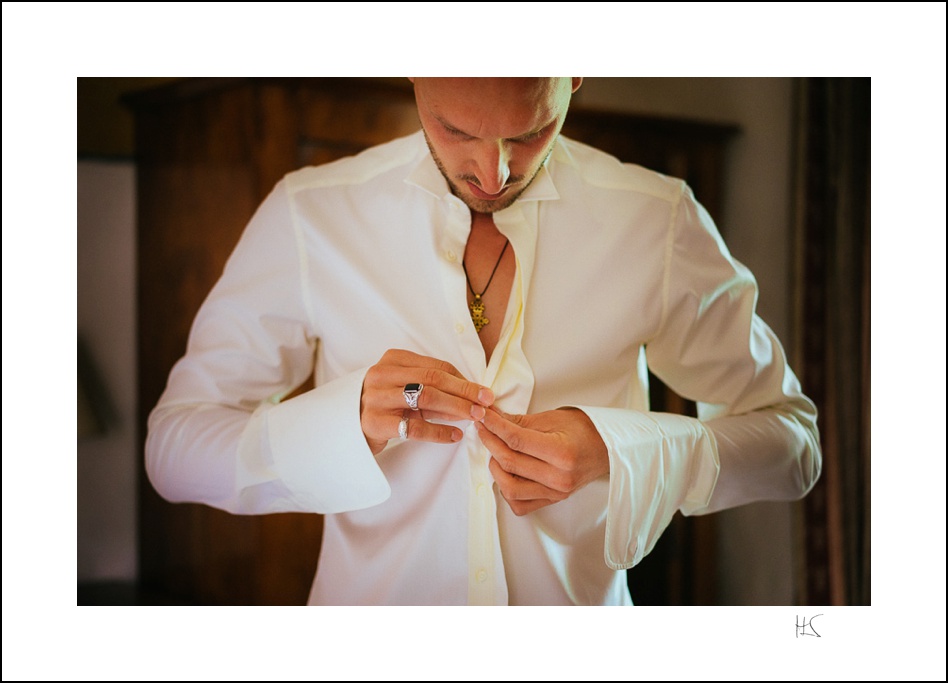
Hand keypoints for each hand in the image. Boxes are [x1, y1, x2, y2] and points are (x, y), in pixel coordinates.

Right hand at [361, 349, 493, 454]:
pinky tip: (454, 436)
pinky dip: (438, 431)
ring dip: (456, 408)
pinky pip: (413, 426)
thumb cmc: (384, 407)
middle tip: (486, 403)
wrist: (347, 429)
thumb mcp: (405, 390)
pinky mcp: (374, 422)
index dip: (464, 379)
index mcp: (393, 360)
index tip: (484, 392)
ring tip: (475, 417)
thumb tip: (472, 395)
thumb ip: (432, 388)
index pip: (437, 366)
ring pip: (425, 398)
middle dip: (465, 392)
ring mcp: (376, 398)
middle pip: (433, 379)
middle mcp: (382, 375)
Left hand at [477, 407, 609, 515]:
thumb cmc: (583, 430)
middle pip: (510, 463)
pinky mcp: (552, 500)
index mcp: (562, 453)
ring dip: (496, 468)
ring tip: (496, 451)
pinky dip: (507, 491)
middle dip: (491, 442)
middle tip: (485, 429)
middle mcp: (559, 477)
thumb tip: (492, 418)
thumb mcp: (552, 419)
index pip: (516, 440)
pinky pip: (520, 504)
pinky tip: (507, 473)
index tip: (483, 417)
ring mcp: (556, 493)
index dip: (494, 427)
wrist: (606, 448)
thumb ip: (520, 422)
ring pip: (510, 488)